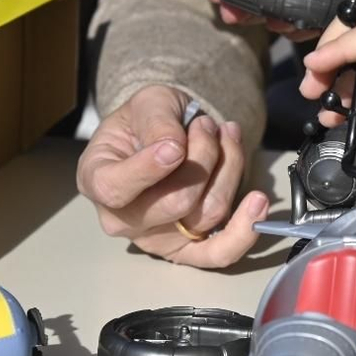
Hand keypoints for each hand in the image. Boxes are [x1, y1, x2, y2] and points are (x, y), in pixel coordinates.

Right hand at [77, 85, 268, 266]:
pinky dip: (244, 230)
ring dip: (228, 168)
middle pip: (176, 201)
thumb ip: (156, 122)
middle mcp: (122, 219)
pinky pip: (219, 253)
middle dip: (203, 156)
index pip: (116, 188)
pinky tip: (259, 201)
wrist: (167, 135)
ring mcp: (158, 238)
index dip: (148, 169)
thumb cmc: (148, 121)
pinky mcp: (190, 249)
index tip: (175, 145)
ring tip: (226, 137)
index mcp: (96, 180)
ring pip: (208, 212)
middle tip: (206, 125)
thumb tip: (172, 147)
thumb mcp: (148, 103)